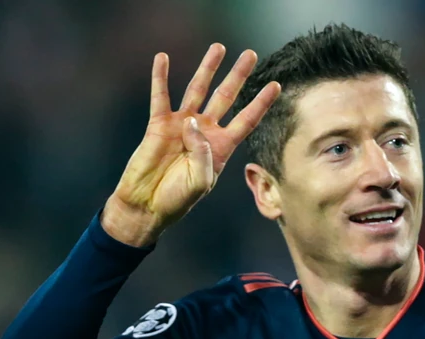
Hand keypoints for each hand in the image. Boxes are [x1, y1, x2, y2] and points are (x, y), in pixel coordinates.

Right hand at [103, 44, 280, 246]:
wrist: (147, 204)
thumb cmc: (178, 198)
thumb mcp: (201, 181)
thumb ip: (203, 153)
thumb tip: (192, 120)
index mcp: (221, 148)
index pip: (246, 120)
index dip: (261, 103)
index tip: (276, 85)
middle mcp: (204, 132)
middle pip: (226, 97)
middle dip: (238, 76)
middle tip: (249, 54)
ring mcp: (181, 125)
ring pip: (197, 89)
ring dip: (207, 69)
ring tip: (218, 48)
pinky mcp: (159, 124)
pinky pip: (160, 96)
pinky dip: (161, 77)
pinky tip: (163, 59)